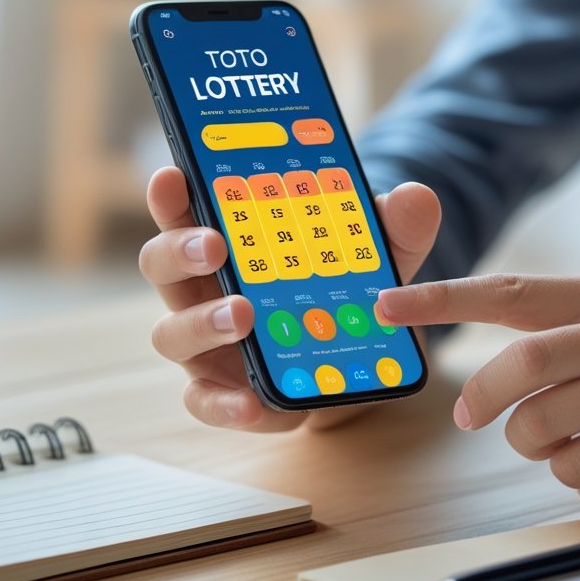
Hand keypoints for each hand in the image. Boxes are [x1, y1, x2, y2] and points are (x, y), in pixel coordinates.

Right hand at [140, 167, 440, 431]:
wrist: (357, 359)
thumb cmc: (347, 286)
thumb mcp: (380, 252)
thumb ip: (396, 225)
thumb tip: (418, 196)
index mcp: (227, 238)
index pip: (183, 207)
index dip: (170, 192)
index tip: (174, 175)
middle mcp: (202, 287)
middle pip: (161, 263)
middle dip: (179, 250)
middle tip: (215, 245)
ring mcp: (205, 342)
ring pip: (170, 332)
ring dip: (201, 323)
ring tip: (242, 315)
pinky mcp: (221, 390)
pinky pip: (202, 401)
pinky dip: (221, 404)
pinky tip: (250, 403)